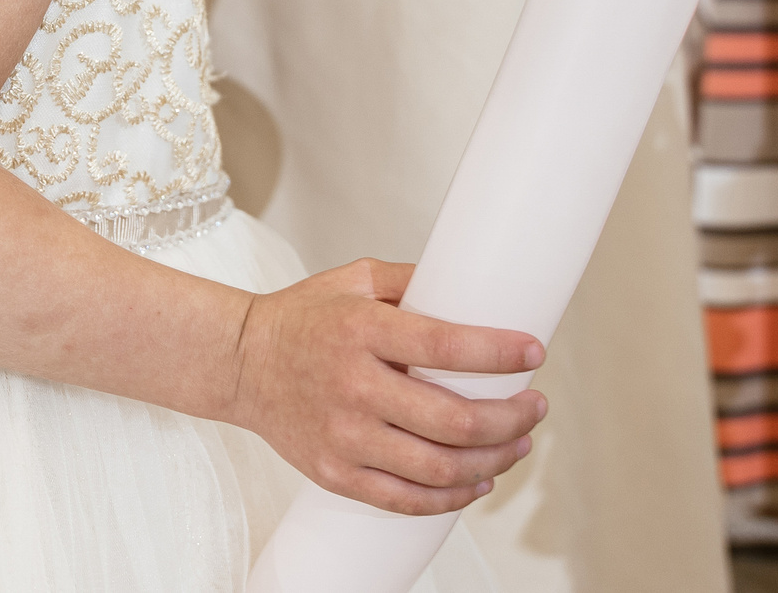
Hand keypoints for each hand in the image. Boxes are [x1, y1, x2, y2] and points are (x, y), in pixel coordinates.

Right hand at [229, 259, 547, 515]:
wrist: (241, 364)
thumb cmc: (303, 318)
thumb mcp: (355, 279)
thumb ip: (412, 280)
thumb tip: (474, 286)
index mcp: (362, 330)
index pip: (446, 345)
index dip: (500, 353)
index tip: (533, 352)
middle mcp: (354, 387)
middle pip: (453, 421)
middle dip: (510, 418)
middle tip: (535, 406)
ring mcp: (343, 437)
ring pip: (437, 468)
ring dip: (492, 461)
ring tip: (517, 445)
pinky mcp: (335, 473)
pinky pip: (405, 499)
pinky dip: (450, 497)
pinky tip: (477, 481)